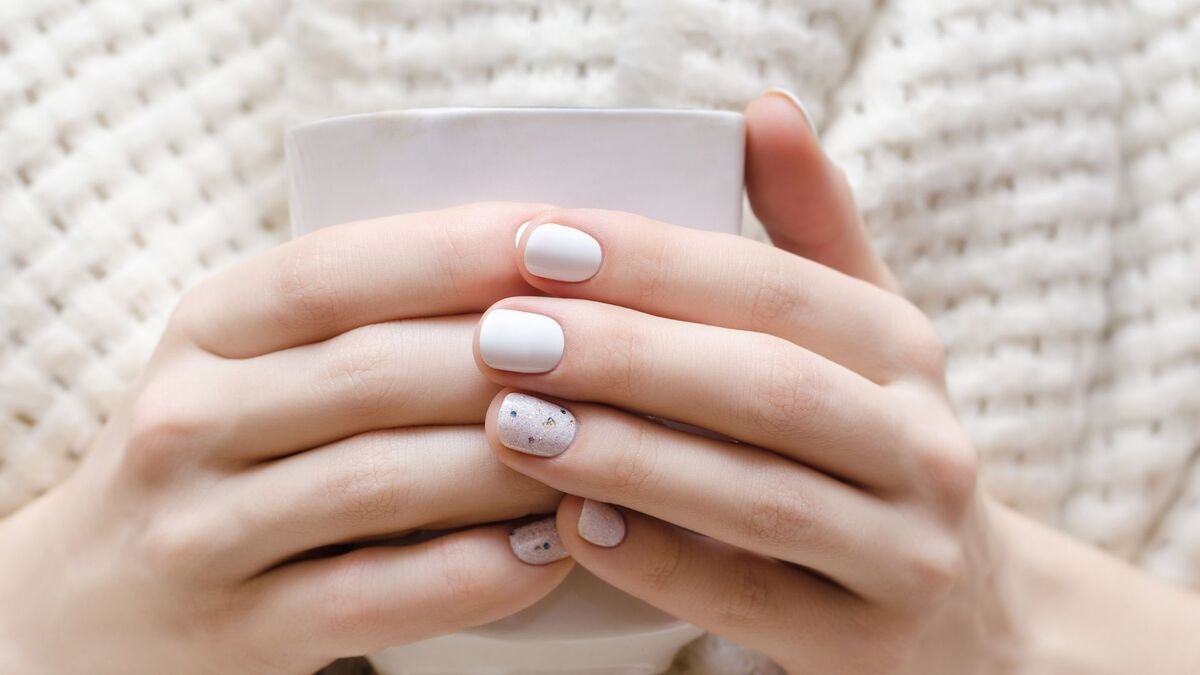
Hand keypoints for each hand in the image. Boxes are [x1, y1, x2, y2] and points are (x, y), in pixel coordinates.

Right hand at [0, 203, 569, 673]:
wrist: (91, 603)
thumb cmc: (216, 455)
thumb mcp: (250, 364)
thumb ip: (359, 319)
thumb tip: (538, 273)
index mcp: (207, 329)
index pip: (335, 271)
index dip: (456, 249)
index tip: (566, 240)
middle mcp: (189, 419)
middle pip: (375, 372)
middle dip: (512, 357)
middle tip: (624, 349)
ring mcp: (204, 531)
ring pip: (385, 481)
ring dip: (515, 462)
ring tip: (614, 447)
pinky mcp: (241, 629)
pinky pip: (381, 596)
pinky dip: (480, 571)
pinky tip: (557, 548)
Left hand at [469, 93, 1199, 672]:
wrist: (962, 613)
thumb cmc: (868, 447)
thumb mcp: (859, 337)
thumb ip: (809, 230)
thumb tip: (763, 108)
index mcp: (906, 352)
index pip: (777, 289)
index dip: (657, 263)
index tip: (539, 243)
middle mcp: (925, 447)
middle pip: (767, 386)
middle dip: (627, 355)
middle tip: (501, 335)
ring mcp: (907, 556)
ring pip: (758, 496)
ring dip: (628, 455)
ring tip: (512, 422)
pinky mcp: (868, 650)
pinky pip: (752, 600)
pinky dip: (660, 563)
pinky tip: (574, 526)